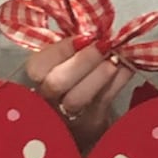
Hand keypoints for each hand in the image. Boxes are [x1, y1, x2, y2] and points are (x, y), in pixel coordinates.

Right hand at [23, 38, 134, 153]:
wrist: (78, 124)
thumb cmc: (69, 83)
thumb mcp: (62, 64)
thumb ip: (70, 50)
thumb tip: (94, 32)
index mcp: (30, 80)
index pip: (38, 65)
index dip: (62, 49)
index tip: (85, 37)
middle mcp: (42, 101)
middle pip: (56, 83)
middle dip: (84, 61)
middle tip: (104, 46)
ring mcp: (65, 117)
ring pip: (77, 98)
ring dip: (100, 74)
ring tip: (115, 59)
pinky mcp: (89, 126)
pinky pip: (102, 102)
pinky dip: (118, 81)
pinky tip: (126, 68)